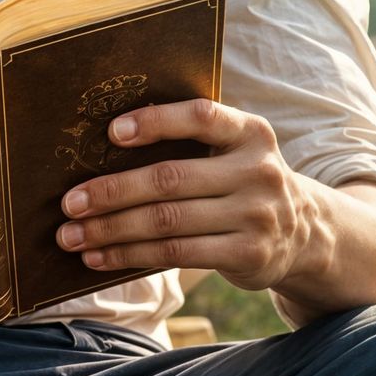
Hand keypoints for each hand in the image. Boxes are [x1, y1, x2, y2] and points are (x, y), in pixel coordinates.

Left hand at [53, 99, 309, 292]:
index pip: (200, 116)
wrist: (306, 232)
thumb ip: (191, 140)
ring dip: (112, 230)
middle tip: (69, 203)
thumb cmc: (241, 180)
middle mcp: (257, 171)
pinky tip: (101, 258)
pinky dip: (132, 256)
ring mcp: (255, 215)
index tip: (111, 133)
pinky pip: (177, 254)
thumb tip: (105, 141)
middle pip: (169, 179)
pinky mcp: (247, 255)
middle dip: (112, 192)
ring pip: (167, 222)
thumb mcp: (234, 149)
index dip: (155, 122)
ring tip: (73, 236)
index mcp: (250, 131)